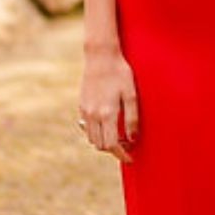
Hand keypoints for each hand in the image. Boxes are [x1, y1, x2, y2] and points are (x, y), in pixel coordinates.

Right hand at [78, 47, 139, 162]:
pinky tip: (107, 126)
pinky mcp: (81, 105)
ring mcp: (85, 110)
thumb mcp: (132, 94)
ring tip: (118, 137)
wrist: (100, 56)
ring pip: (92, 138)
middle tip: (127, 146)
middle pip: (101, 145)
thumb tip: (132, 138)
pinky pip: (86, 127)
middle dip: (114, 150)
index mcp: (107, 113)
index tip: (130, 158)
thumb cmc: (120, 73)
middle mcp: (93, 115)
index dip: (122, 155)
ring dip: (104, 143)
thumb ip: (133, 118)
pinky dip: (96, 133)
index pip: (112, 145)